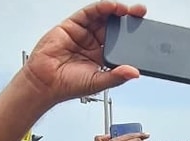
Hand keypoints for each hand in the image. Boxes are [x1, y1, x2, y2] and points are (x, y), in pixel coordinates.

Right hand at [23, 1, 146, 103]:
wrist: (44, 83)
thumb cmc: (67, 85)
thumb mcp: (98, 83)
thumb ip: (116, 76)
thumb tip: (134, 72)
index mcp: (102, 57)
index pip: (121, 43)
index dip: (132, 36)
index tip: (145, 32)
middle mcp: (94, 43)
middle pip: (114, 26)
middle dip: (128, 19)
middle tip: (140, 14)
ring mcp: (84, 33)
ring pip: (103, 17)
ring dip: (116, 11)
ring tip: (127, 10)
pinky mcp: (72, 25)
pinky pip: (89, 13)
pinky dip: (101, 8)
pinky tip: (111, 7)